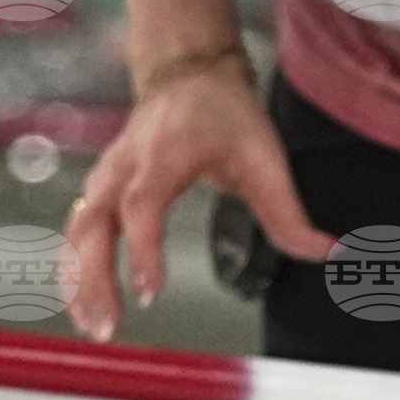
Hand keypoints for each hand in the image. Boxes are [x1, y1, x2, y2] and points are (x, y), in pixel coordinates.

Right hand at [59, 63, 336, 337]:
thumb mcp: (265, 158)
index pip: (142, 206)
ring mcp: (106, 177)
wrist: (188, 71)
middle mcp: (125, 167)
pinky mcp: (100, 188)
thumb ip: (290, 214)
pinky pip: (76, 231)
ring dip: (77, 281)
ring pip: (78, 232)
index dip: (143, 250)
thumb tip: (325, 252)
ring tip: (92, 326)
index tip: (149, 291)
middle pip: (94, 226)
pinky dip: (74, 268)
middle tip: (108, 327)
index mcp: (163, 156)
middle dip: (95, 279)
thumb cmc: (221, 110)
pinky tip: (82, 303)